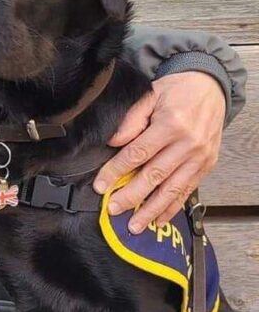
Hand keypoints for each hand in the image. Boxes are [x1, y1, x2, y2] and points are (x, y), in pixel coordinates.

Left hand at [93, 72, 225, 233]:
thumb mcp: (150, 95)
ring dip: (151, 209)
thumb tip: (113, 142)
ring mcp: (199, 157)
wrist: (210, 87)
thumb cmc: (176, 91)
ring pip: (172, 189)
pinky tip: (158, 219)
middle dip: (131, 196)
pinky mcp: (207, 165)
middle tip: (113, 209)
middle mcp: (187, 144)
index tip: (100, 186)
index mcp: (170, 125)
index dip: (116, 171)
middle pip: (154, 176)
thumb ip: (131, 119)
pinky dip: (172, 207)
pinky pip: (187, 190)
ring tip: (134, 225)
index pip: (137, 154)